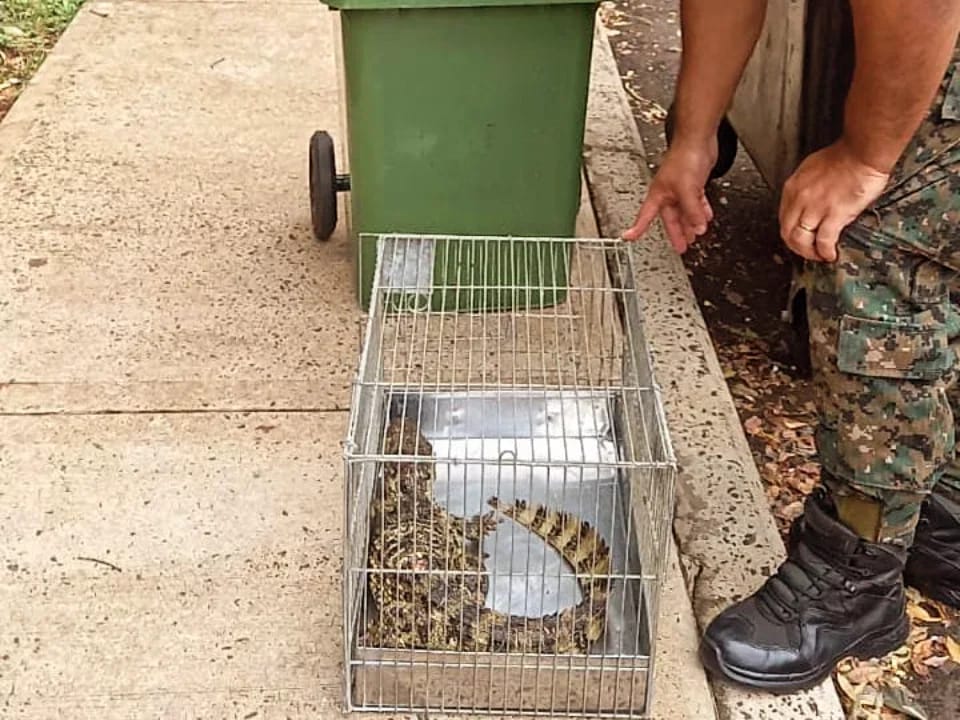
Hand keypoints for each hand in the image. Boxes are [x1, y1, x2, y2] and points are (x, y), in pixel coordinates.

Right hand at [622, 137, 717, 252]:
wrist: (697, 138)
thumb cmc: (685, 157)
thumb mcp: (687, 189)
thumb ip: (693, 210)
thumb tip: (698, 227)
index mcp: (658, 194)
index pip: (645, 216)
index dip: (637, 228)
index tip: (629, 238)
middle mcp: (668, 193)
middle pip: (671, 218)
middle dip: (677, 233)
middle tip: (681, 246)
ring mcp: (681, 188)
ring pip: (685, 211)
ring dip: (691, 223)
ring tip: (696, 235)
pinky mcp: (693, 182)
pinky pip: (696, 201)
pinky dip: (701, 210)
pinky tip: (706, 216)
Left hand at [779, 139, 890, 262]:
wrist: (863, 151)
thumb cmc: (845, 156)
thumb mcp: (813, 169)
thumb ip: (806, 187)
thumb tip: (808, 202)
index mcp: (793, 187)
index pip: (783, 217)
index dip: (790, 232)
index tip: (798, 238)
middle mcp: (799, 198)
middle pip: (788, 232)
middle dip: (796, 247)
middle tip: (807, 252)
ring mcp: (815, 207)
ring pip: (801, 240)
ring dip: (809, 252)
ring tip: (819, 256)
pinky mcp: (834, 214)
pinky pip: (823, 241)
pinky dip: (825, 251)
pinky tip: (830, 254)